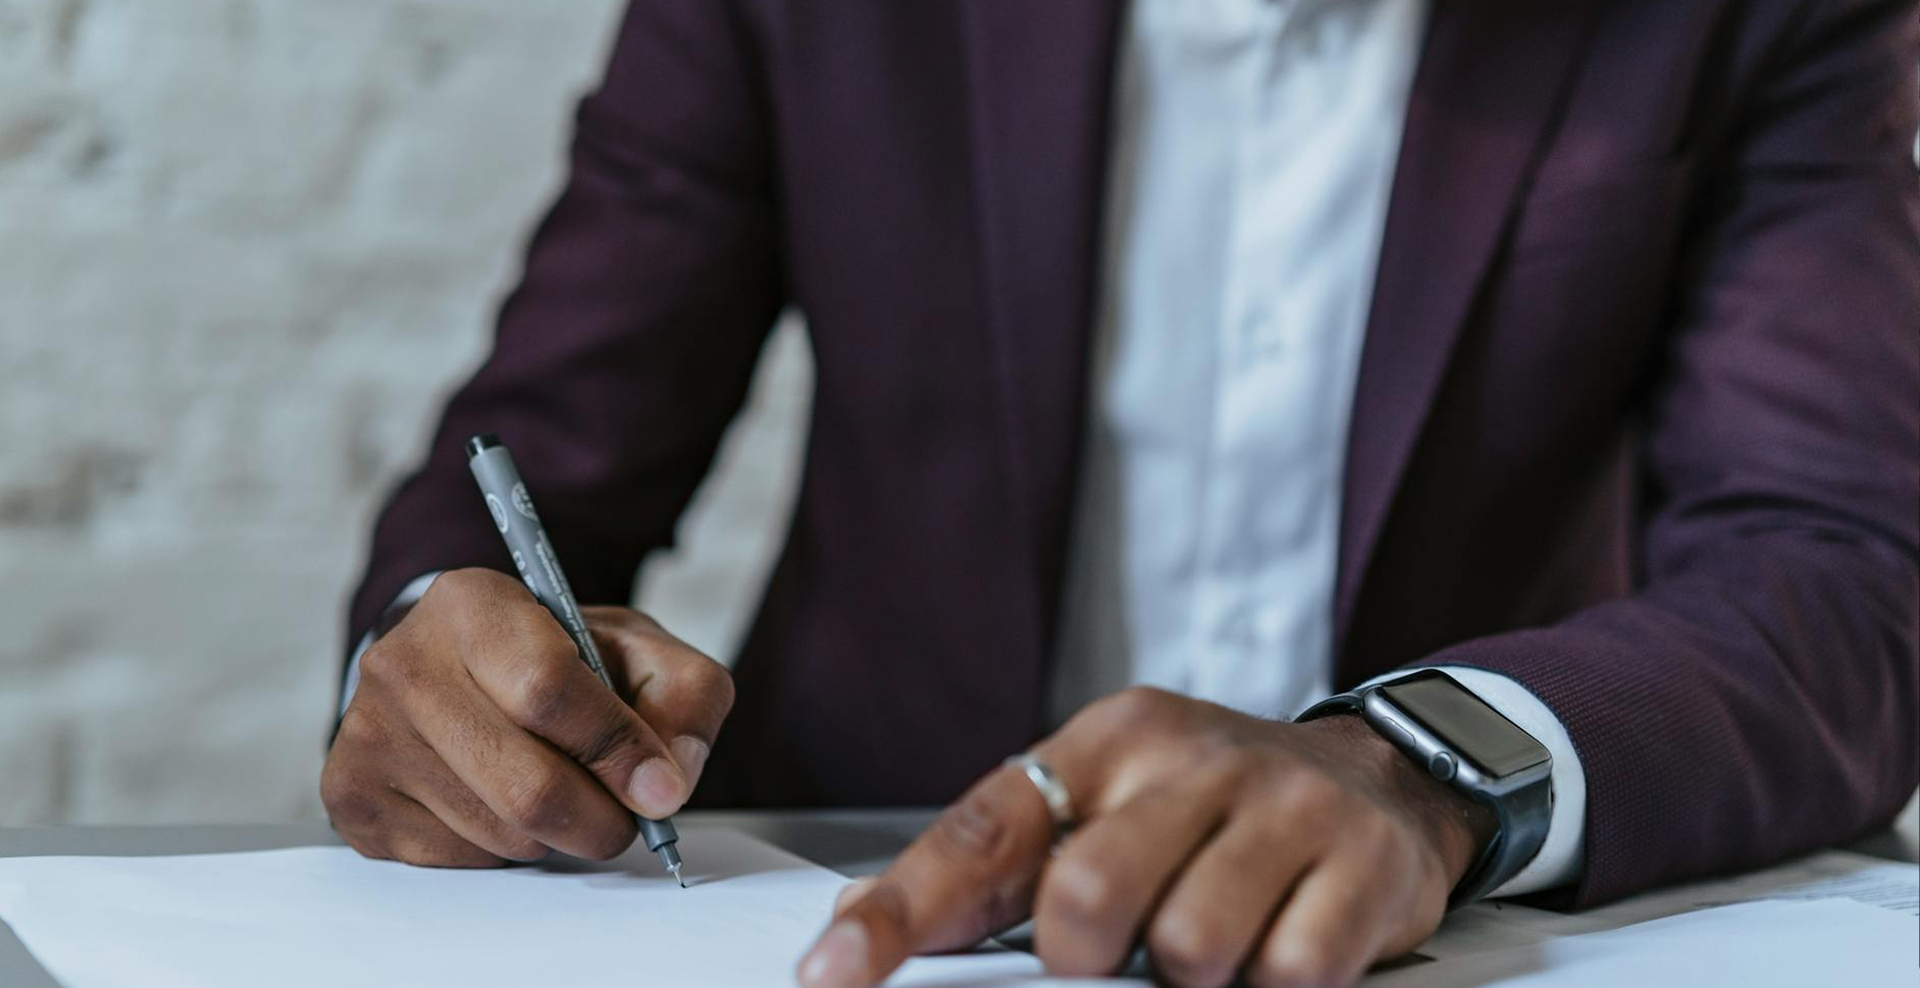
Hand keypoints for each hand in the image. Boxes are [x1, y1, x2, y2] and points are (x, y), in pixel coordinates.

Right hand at [321, 567, 733, 865]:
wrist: (459, 667)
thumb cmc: (557, 658)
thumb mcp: (638, 651)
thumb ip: (684, 697)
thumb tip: (667, 785)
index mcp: (473, 604)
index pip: (549, 691)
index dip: (618, 751)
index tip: (659, 789)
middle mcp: (401, 663)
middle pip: (526, 785)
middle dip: (601, 819)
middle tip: (626, 818)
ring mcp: (366, 734)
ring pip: (499, 834)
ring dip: (556, 836)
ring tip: (560, 792)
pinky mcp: (351, 798)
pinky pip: (459, 861)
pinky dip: (505, 852)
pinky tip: (502, 803)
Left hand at [798, 687, 1495, 987]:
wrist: (1380, 774)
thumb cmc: (1217, 804)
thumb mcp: (1110, 798)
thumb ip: (1008, 860)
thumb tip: (861, 918)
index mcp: (1109, 741)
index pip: (982, 831)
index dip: (900, 911)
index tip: (833, 975)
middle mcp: (1192, 760)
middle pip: (1088, 897)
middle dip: (1088, 957)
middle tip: (1123, 950)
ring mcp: (1284, 806)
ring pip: (1190, 947)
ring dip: (1191, 974)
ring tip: (1217, 935)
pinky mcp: (1362, 863)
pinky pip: (1291, 973)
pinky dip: (1274, 983)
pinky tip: (1283, 940)